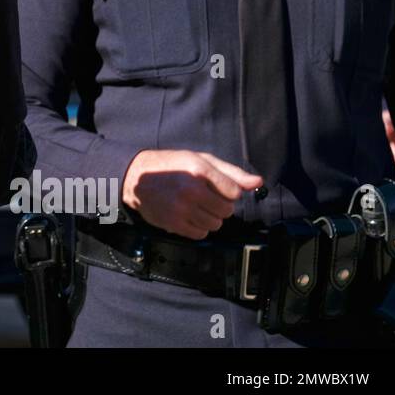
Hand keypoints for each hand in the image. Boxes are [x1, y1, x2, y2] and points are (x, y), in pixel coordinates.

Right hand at [121, 150, 262, 239]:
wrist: (135, 177)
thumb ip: (231, 172)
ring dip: (210, 217)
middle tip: (205, 197)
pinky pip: (201, 234)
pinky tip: (188, 215)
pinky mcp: (173, 223)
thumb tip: (258, 182)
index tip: (217, 188)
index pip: (234, 192)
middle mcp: (191, 189)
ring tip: (196, 206)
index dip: (229, 192)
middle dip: (220, 205)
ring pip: (216, 224)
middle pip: (227, 210)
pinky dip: (198, 227)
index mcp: (199, 170)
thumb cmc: (171, 165)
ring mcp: (181, 208)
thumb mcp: (200, 160)